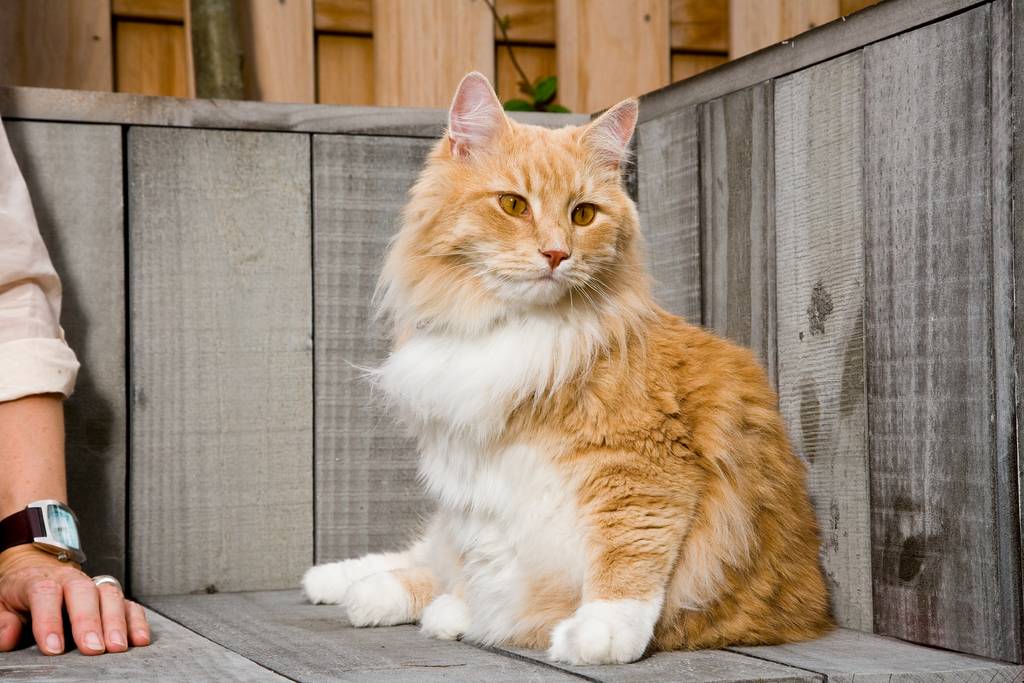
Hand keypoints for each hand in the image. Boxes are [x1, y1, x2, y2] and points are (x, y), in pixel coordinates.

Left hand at [0, 545, 149, 654]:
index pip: (45, 594)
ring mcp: (93, 585)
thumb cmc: (20, 589)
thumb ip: (2, 620)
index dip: (50, 621)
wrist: (37, 564)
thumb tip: (9, 635)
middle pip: (84, 593)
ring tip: (118, 646)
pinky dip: (136, 620)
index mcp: (40, 580)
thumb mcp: (1, 602)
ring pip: (110, 595)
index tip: (53, 647)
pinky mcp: (110, 595)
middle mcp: (71, 580)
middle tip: (93, 648)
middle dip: (90, 622)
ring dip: (116, 621)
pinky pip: (129, 603)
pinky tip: (139, 639)